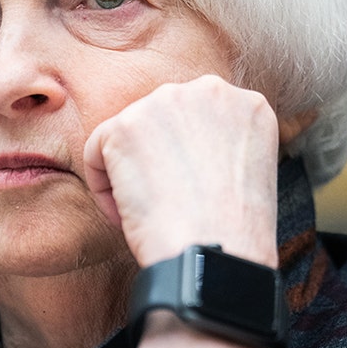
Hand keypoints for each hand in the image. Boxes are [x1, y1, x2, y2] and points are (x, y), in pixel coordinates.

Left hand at [83, 74, 279, 267]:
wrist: (215, 257)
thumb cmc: (232, 234)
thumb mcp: (246, 173)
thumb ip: (220, 144)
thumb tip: (178, 147)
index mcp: (249, 104)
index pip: (199, 120)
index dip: (190, 161)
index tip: (192, 193)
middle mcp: (211, 90)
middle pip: (162, 122)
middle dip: (158, 161)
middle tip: (168, 204)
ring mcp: (167, 102)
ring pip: (129, 135)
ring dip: (131, 173)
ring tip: (151, 214)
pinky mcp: (126, 125)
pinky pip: (97, 152)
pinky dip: (104, 188)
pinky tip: (129, 216)